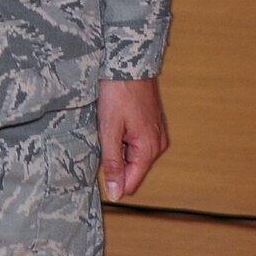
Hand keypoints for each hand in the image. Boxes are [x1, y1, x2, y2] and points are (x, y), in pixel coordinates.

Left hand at [97, 77, 168, 201]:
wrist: (130, 62)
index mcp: (149, 150)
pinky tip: (115, 119)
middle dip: (114, 158)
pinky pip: (136, 141)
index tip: (97, 163)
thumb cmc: (118, 92)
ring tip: (109, 124)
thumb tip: (115, 192)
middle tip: (103, 135)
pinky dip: (123, 136)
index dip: (112, 179)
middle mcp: (158, 145)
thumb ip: (112, 163)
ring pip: (133, 154)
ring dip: (118, 145)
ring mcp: (157, 134)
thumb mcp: (109, 129)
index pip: (131, 183)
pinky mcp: (153, 125)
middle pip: (131, 168)